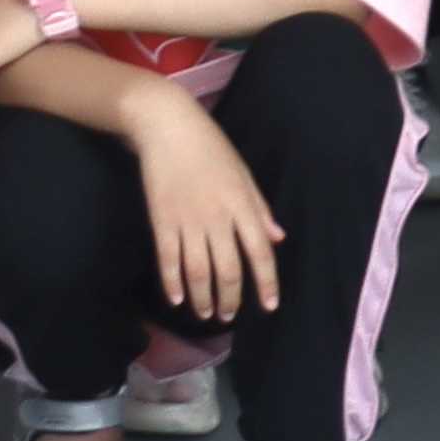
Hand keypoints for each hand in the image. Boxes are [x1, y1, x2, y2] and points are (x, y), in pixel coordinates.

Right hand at [132, 83, 286, 325]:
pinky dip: (172, 282)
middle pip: (228, 269)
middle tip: (228, 315)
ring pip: (198, 271)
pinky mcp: (161, 219)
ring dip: (202, 298)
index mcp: (241, 204)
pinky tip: (176, 299)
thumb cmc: (210, 146)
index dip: (267, 282)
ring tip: (205, 313)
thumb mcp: (243, 173)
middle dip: (230, 298)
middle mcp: (217, 217)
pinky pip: (168, 259)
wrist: (166, 125)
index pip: (260, 252)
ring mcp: (187, 220)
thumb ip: (260, 208)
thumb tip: (278, 239)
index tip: (269, 306)